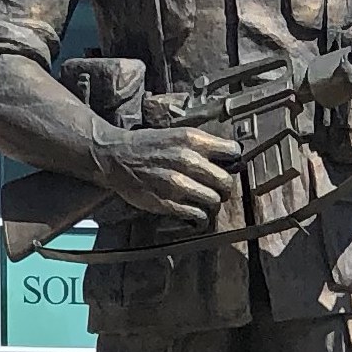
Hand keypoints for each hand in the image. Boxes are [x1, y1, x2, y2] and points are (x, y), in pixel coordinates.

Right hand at [100, 122, 240, 217]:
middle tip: (219, 189)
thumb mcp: (177, 134)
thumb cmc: (149, 145)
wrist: (117, 157)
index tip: (230, 166)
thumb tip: (230, 158)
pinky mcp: (167, 202)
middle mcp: (187, 161)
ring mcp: (177, 184)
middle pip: (226, 181)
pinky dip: (200, 216)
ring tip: (206, 200)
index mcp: (191, 140)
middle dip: (225, 187)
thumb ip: (202, 145)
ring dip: (213, 202)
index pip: (232, 152)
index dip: (235, 161)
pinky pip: (197, 214)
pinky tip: (196, 212)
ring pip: (214, 200)